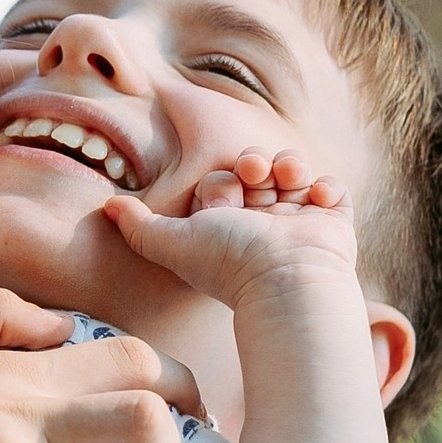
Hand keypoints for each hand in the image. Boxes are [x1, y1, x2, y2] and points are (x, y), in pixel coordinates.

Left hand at [103, 148, 357, 309]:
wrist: (288, 280)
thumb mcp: (173, 240)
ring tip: (288, 177)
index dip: (222, 180)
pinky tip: (316, 196)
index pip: (225, 180)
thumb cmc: (230, 260)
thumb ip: (138, 226)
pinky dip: (327, 186)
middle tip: (255, 172)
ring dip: (291, 165)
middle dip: (256, 162)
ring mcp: (300, 223)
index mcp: (227, 225)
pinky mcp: (333, 225)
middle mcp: (262, 223)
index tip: (225, 195)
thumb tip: (107, 206)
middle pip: (259, 169)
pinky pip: (334, 191)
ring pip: (295, 173)